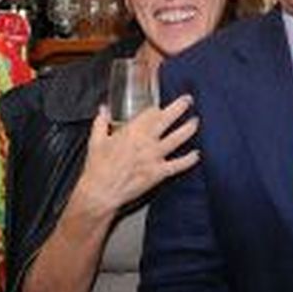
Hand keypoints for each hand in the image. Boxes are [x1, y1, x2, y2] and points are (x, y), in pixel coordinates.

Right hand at [68, 95, 199, 220]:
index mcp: (132, 131)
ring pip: (177, 139)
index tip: (160, 107)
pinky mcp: (159, 172)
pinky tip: (196, 155)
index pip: (151, 113)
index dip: (157, 108)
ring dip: (189, 129)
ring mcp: (155, 156)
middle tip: (188, 100)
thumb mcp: (96, 140)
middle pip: (168, 119)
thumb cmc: (97, 166)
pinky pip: (179, 165)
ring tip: (195, 122)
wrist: (102, 191)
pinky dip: (189, 160)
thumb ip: (101, 122)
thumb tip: (103, 109)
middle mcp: (147, 141)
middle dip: (180, 107)